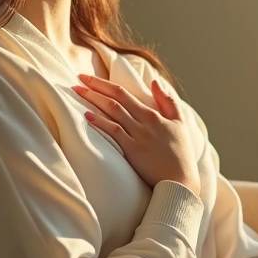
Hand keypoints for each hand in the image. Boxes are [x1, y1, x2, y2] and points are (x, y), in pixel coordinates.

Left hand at [72, 75, 200, 197]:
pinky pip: (114, 132)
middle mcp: (144, 122)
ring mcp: (137, 136)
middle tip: (78, 78)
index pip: (124, 92)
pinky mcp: (132, 150)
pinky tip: (87, 115)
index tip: (88, 77)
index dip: (105, 83)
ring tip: (77, 92)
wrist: (180, 180)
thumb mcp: (180, 123)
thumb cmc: (180, 153)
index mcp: (153, 114)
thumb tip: (154, 81)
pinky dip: (101, 122)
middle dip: (95, 86)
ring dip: (94, 100)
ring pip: (113, 112)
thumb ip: (168, 101)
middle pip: (115, 98)